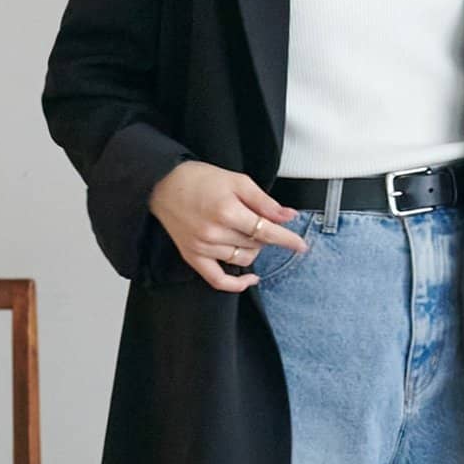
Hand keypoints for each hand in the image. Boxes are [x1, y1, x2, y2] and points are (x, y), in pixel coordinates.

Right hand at [148, 161, 309, 291]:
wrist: (162, 184)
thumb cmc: (200, 179)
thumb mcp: (237, 181)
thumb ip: (264, 201)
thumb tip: (288, 216)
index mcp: (227, 211)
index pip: (267, 231)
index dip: (287, 239)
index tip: (301, 245)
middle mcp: (214, 233)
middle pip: (256, 244)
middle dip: (265, 235)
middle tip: (258, 220)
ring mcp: (202, 248)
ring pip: (243, 259)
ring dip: (253, 249)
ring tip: (245, 233)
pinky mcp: (192, 257)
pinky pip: (218, 280)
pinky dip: (237, 284)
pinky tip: (251, 278)